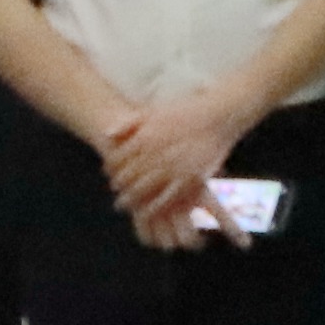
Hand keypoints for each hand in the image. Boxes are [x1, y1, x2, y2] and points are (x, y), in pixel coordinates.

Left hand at [100, 87, 245, 243]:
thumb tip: (106, 134)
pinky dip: (152, 208)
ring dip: (129, 199)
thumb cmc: (185, 112)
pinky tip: (145, 212)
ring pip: (142, 190)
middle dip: (117, 185)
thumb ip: (129, 123)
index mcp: (144, 137)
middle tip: (115, 190)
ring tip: (123, 204)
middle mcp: (155, 154)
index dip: (110, 167)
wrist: (218, 116)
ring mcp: (172, 168)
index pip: (117, 158)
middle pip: (127, 176)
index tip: (108, 172)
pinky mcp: (188, 180)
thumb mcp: (153, 111)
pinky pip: (165, 199)